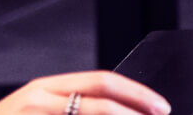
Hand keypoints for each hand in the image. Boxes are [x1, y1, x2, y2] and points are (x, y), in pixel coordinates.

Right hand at [0, 71, 171, 114]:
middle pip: (101, 100)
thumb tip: (116, 110)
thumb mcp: (37, 111)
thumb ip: (70, 109)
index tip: (160, 106)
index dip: (136, 93)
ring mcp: (32, 112)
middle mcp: (40, 97)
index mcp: (46, 87)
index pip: (101, 81)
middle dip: (138, 109)